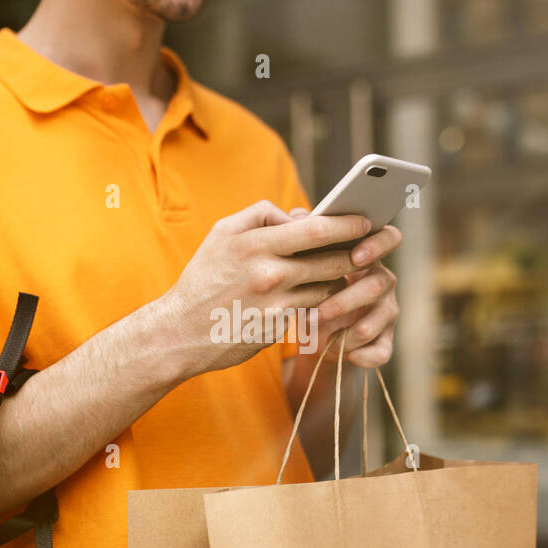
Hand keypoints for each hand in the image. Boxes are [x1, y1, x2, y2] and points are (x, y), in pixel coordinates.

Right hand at [159, 200, 371, 375]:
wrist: (180, 333)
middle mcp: (270, 274)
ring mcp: (277, 304)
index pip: (317, 229)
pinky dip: (324, 301)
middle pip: (333, 259)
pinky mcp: (280, 328)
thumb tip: (300, 215)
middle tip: (367, 247)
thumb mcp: (222, 234)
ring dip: (339, 279)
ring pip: (328, 287)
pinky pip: (315, 310)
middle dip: (355, 253)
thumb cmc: (203, 278)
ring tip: (342, 270)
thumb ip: (261, 215)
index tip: (365, 221)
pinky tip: (324, 296)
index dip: (347, 224)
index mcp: (256, 244)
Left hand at [303, 223, 401, 367]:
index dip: (377, 245)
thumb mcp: (303, 265)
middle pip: (380, 283)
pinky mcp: (383, 342)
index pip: (389, 238)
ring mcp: (386, 313)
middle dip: (348, 298)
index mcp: (368, 256)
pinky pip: (381, 351)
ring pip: (379, 320)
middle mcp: (383, 282)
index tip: (356, 256)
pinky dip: (363, 355)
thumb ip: (305, 240)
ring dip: (348, 329)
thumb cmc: (307, 289)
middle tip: (321, 311)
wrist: (311, 336)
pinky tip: (345, 355)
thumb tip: (296, 215)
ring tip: (320, 335)